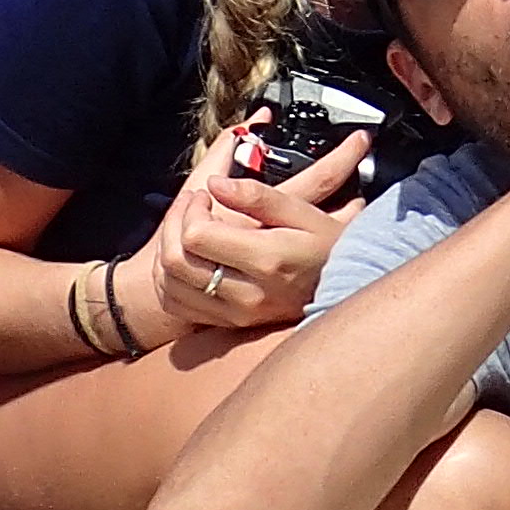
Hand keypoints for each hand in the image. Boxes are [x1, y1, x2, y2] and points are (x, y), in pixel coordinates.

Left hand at [155, 133, 372, 332]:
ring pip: (171, 284)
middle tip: (191, 206)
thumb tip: (214, 185)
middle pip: (177, 261)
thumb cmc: (326, 244)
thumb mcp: (302, 211)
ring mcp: (237, 313)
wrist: (343, 287)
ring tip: (185, 228)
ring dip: (166, 249)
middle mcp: (248, 293)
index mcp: (266, 259)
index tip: (205, 195)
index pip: (197, 236)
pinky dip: (169, 279)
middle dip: (174, 224)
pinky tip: (185, 258)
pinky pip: (177, 304)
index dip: (192, 209)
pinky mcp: (230, 324)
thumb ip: (257, 196)